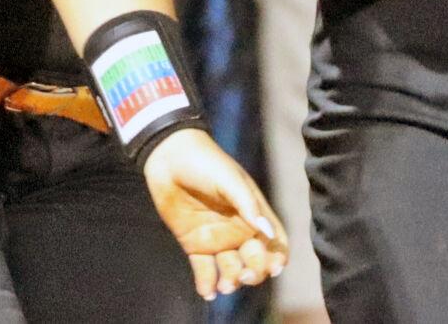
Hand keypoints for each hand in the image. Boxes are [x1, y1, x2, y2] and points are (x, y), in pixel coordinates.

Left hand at [143, 128, 287, 300]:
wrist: (169, 157)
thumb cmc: (206, 162)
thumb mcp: (230, 180)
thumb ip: (248, 205)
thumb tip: (268, 234)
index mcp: (253, 213)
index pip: (274, 242)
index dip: (277, 257)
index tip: (273, 267)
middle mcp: (238, 229)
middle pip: (256, 262)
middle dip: (254, 273)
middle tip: (243, 274)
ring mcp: (217, 239)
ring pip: (232, 270)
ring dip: (232, 281)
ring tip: (224, 283)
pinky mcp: (194, 244)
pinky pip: (205, 271)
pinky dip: (207, 284)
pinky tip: (208, 291)